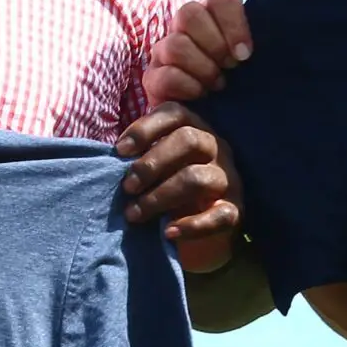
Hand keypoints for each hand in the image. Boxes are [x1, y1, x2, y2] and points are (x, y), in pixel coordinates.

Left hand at [116, 102, 243, 272]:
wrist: (200, 227)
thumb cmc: (170, 187)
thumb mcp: (157, 166)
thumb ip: (140, 156)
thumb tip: (111, 158)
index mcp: (195, 129)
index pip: (175, 113)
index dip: (145, 128)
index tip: (120, 151)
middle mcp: (216, 148)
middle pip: (188, 140)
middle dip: (151, 164)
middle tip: (127, 187)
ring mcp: (228, 179)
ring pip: (198, 178)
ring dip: (160, 197)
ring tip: (134, 214)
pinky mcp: (235, 211)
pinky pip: (219, 216)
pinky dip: (192, 226)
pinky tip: (169, 233)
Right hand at [144, 0, 254, 103]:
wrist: (218, 122)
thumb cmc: (245, 86)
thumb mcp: (257, 63)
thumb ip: (260, 44)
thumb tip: (264, 38)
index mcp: (214, 15)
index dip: (233, 22)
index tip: (246, 53)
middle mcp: (186, 27)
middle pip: (189, 13)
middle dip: (215, 44)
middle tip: (231, 67)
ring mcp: (165, 51)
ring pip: (176, 44)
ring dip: (203, 68)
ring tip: (219, 84)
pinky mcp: (153, 78)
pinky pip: (165, 75)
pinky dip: (187, 86)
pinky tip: (201, 95)